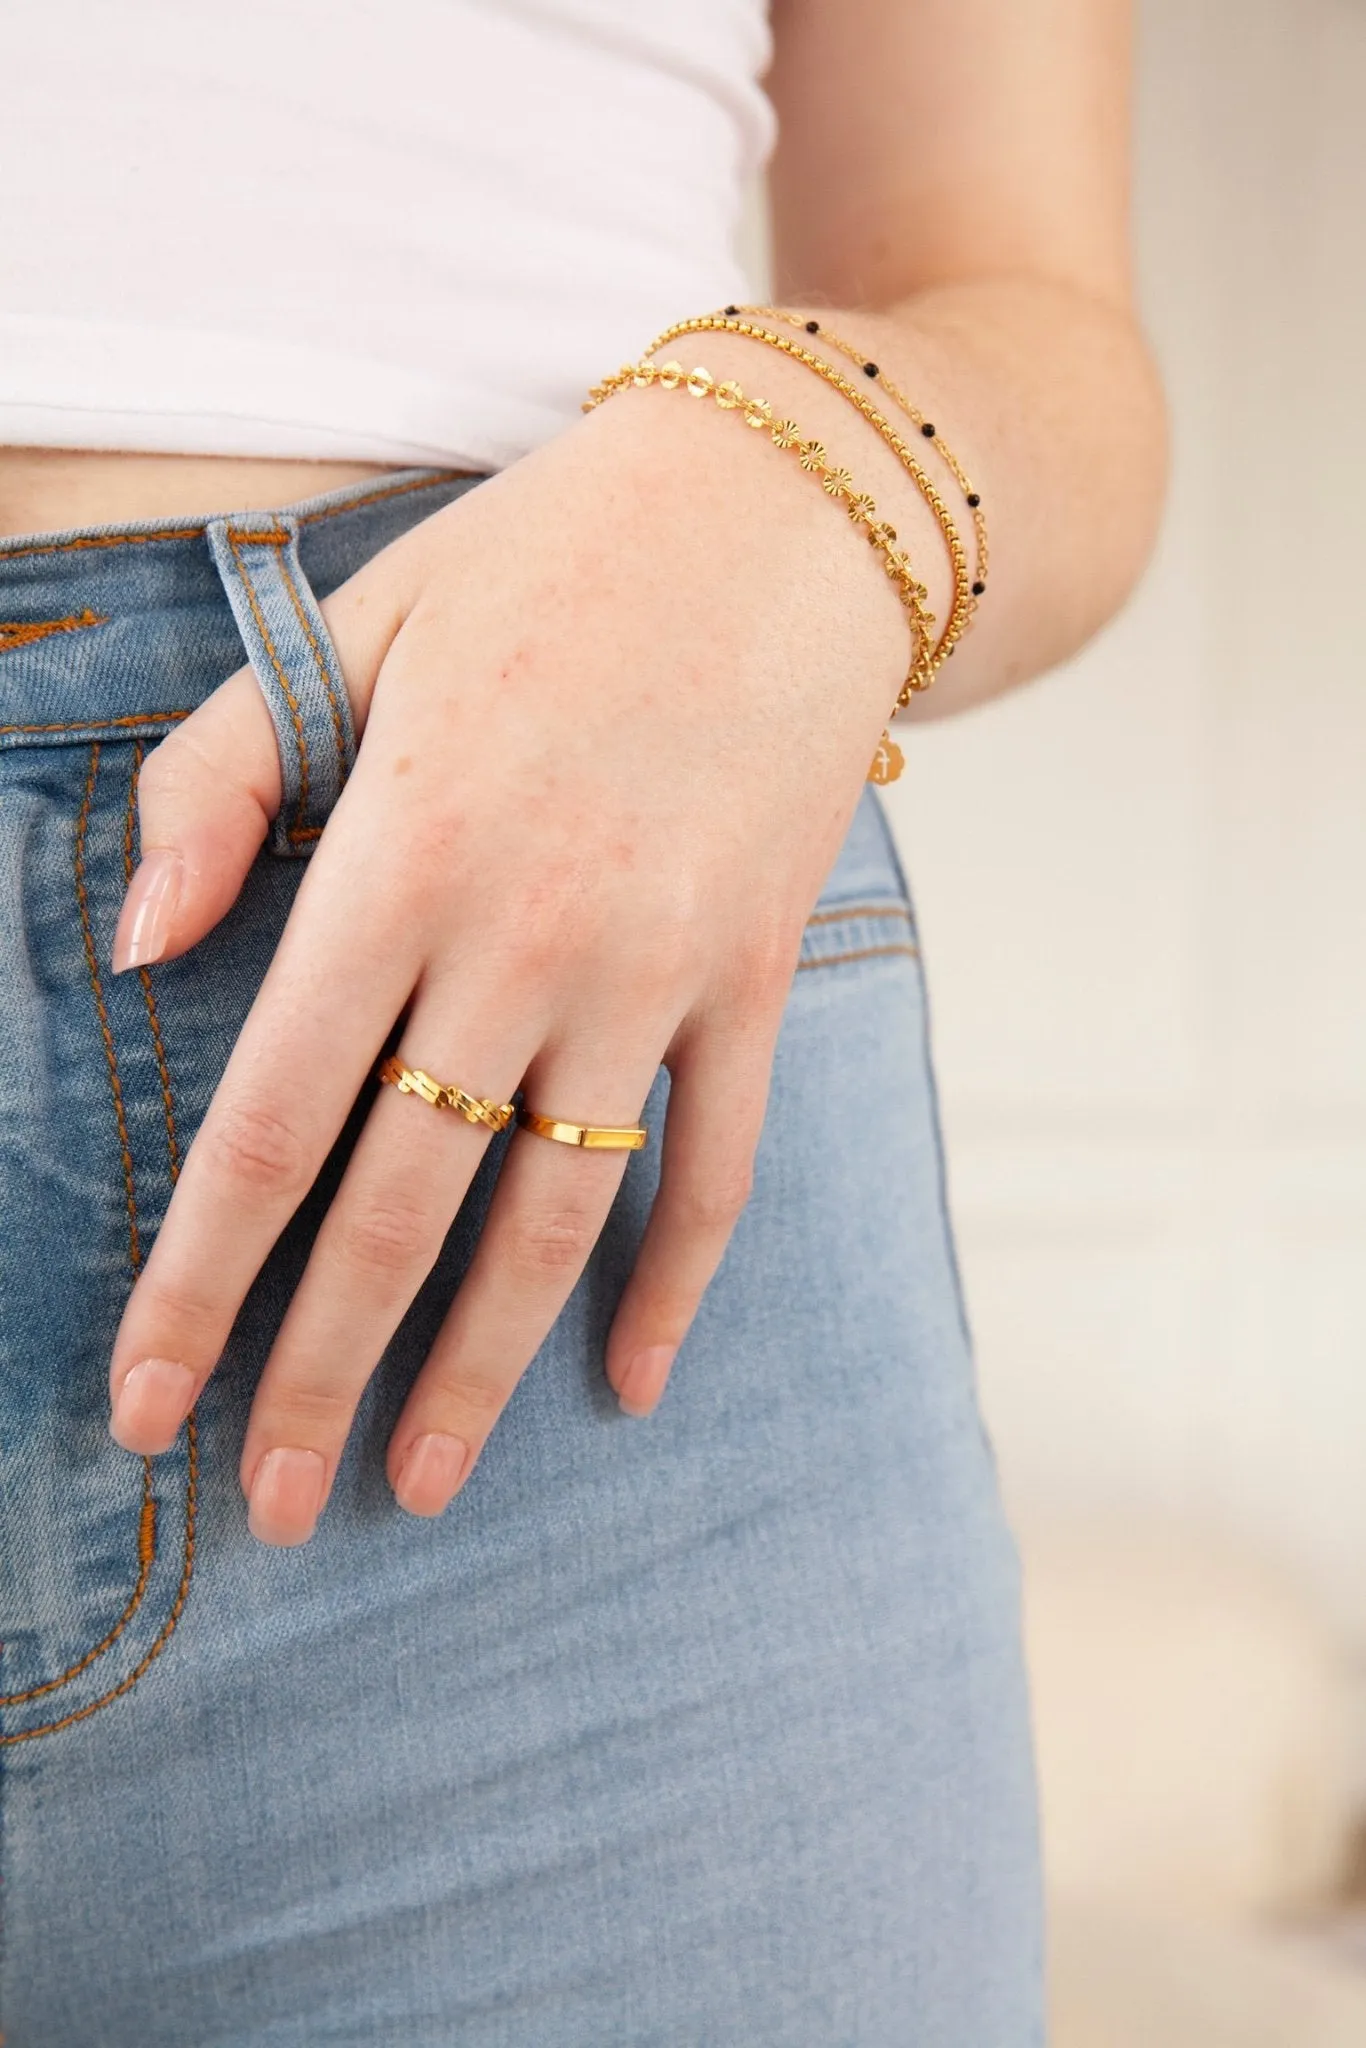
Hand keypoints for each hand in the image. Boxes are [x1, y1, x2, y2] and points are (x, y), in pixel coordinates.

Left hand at [106, 378, 906, 1544]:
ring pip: (552, 1216)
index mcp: (397, 857)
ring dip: (479, 1367)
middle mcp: (524, 941)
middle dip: (316, 1369)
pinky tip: (626, 1381)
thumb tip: (134, 952)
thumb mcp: (352, 625)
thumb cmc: (547, 560)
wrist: (783, 512)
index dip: (198, 1280)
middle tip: (270, 1504)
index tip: (144, 1404)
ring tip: (414, 1482)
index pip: (267, 1122)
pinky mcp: (753, 978)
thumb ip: (219, 785)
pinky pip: (716, 1164)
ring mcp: (654, 971)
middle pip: (399, 1208)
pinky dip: (672, 1283)